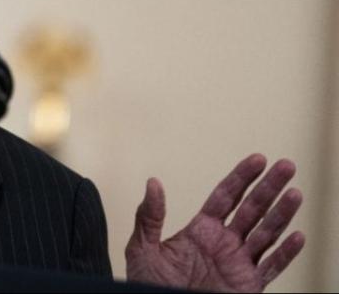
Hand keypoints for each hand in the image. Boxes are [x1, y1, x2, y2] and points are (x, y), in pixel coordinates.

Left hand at [126, 154, 303, 291]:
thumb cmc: (150, 284)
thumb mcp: (142, 248)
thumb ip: (149, 216)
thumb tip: (152, 183)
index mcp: (201, 230)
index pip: (226, 196)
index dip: (242, 177)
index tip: (258, 159)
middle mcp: (224, 243)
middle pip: (251, 208)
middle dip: (269, 187)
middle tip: (285, 165)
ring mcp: (238, 263)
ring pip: (265, 234)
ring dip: (281, 214)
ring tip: (295, 193)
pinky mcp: (247, 285)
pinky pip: (270, 268)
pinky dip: (285, 254)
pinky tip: (297, 236)